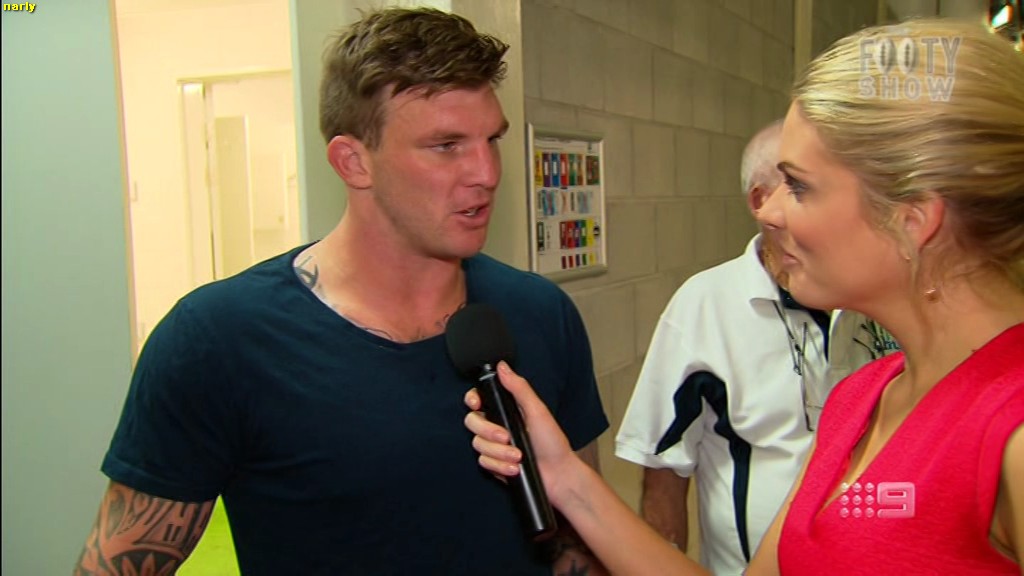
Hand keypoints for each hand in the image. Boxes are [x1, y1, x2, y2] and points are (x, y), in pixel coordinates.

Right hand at [463, 361, 576, 503]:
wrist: (558, 475)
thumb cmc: (553, 443)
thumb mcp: (537, 410)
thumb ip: (519, 388)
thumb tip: (503, 367)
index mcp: (507, 410)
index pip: (479, 398)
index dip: (473, 399)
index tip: (477, 404)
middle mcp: (498, 425)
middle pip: (472, 421)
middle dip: (489, 432)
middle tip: (507, 437)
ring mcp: (495, 445)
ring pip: (477, 444)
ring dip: (499, 453)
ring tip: (518, 457)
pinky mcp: (494, 463)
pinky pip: (483, 462)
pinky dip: (499, 466)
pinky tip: (514, 468)